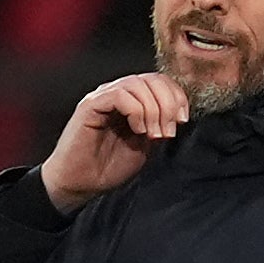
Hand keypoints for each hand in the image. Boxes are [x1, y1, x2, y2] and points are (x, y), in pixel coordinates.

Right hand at [39, 73, 190, 213]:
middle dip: (169, 103)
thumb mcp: (145, 146)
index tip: (182, 120)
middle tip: (169, 131)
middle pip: (151, 79)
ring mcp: (103, 97)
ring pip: (137, 84)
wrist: (81, 183)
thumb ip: (158, 126)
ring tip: (153, 134)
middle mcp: (117, 94)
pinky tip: (138, 130)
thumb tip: (177, 115)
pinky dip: (136, 110)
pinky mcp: (90, 105)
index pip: (159, 82)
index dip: (176, 96)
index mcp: (132, 101)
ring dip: (154, 109)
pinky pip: (119, 95)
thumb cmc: (108, 167)